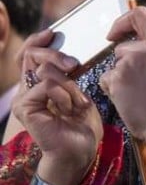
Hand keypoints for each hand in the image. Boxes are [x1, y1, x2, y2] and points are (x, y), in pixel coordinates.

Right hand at [15, 30, 101, 184]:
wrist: (79, 151)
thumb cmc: (82, 124)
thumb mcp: (79, 92)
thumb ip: (69, 75)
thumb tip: (70, 56)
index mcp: (39, 84)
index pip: (29, 54)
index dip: (38, 41)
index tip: (53, 33)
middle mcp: (27, 89)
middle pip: (32, 55)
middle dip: (56, 54)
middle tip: (74, 65)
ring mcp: (23, 98)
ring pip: (45, 70)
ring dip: (69, 85)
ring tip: (76, 103)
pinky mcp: (24, 107)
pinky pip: (46, 86)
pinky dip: (64, 94)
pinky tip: (69, 108)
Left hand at [99, 8, 145, 144]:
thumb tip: (145, 40)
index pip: (141, 13)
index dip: (123, 21)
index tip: (116, 32)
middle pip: (123, 44)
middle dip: (122, 59)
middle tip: (126, 74)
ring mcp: (132, 60)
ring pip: (115, 63)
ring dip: (119, 75)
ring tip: (136, 91)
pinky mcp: (117, 76)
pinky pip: (107, 78)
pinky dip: (113, 88)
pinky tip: (128, 98)